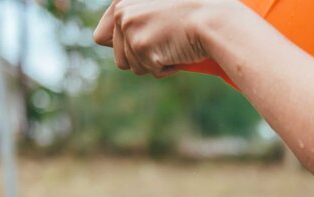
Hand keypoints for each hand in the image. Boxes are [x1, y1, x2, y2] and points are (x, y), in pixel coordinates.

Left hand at [92, 0, 225, 76]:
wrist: (213, 19)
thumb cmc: (192, 13)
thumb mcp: (156, 9)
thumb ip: (132, 20)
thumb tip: (101, 40)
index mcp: (121, 1)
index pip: (101, 37)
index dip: (122, 48)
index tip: (141, 44)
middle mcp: (121, 13)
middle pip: (119, 58)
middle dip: (143, 58)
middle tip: (164, 42)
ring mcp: (130, 31)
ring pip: (134, 67)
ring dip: (155, 63)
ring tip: (173, 44)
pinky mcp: (142, 48)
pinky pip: (151, 72)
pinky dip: (167, 68)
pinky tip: (179, 51)